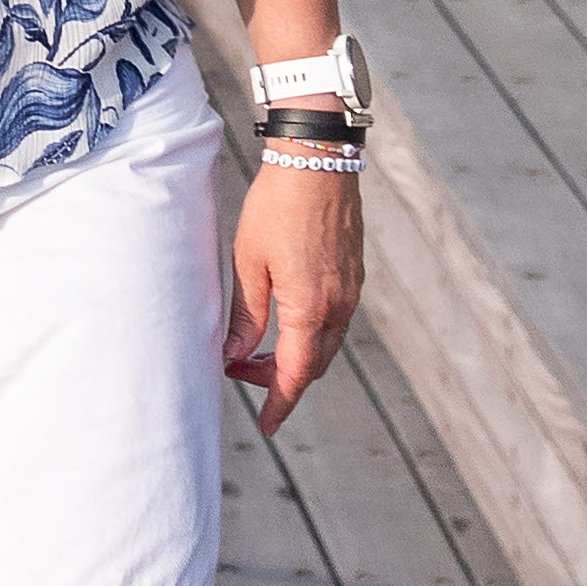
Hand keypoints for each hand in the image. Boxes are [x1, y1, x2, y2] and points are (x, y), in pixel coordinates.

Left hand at [221, 148, 364, 427]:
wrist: (318, 161)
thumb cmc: (277, 207)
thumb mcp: (249, 263)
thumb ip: (245, 316)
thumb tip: (232, 356)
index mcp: (310, 309)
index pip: (296, 375)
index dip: (279, 402)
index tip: (266, 424)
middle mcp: (339, 307)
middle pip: (314, 365)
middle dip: (281, 379)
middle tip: (242, 372)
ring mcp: (351, 291)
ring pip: (327, 343)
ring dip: (298, 356)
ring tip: (258, 349)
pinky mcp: (354, 275)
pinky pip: (336, 320)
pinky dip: (313, 333)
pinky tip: (288, 319)